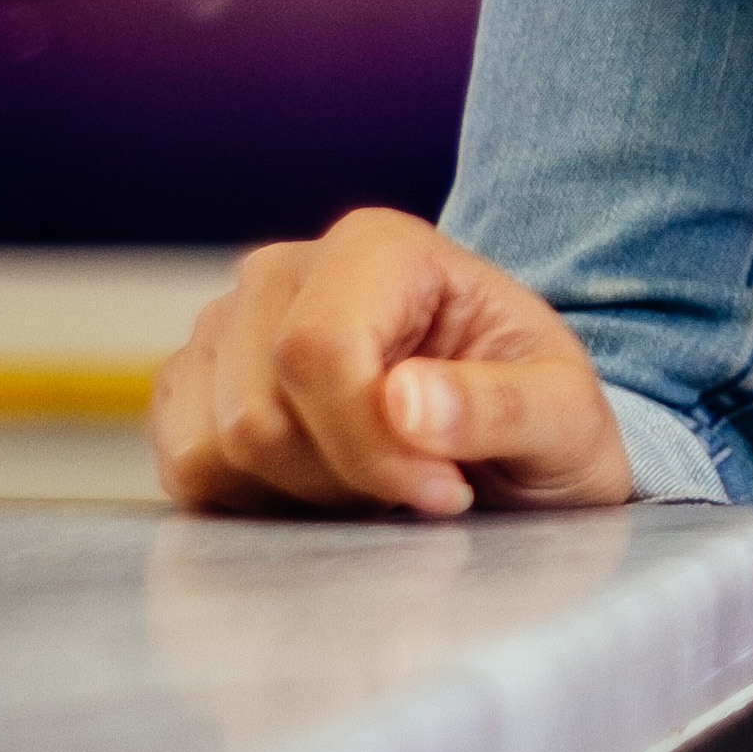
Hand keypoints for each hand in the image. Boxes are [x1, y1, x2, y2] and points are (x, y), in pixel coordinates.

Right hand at [148, 206, 631, 517]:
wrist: (507, 438)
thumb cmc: (540, 416)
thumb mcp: (567, 416)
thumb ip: (503, 406)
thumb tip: (403, 400)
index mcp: (378, 247)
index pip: (318, 349)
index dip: (368, 443)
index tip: (442, 491)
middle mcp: (283, 272)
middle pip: (258, 413)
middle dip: (343, 479)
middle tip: (420, 485)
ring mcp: (223, 329)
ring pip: (214, 449)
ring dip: (300, 496)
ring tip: (376, 481)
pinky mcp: (189, 390)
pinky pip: (185, 471)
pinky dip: (255, 503)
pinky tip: (324, 487)